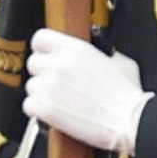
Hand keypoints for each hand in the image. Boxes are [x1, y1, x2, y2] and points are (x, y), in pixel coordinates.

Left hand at [23, 27, 148, 154]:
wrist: (128, 119)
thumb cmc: (126, 95)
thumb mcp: (119, 61)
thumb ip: (101, 54)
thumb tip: (101, 55)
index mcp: (76, 49)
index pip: (41, 38)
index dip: (42, 48)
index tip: (46, 56)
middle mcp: (59, 64)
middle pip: (33, 63)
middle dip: (43, 74)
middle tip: (57, 85)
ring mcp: (49, 86)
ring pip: (31, 86)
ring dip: (42, 94)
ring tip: (60, 102)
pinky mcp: (45, 108)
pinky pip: (28, 106)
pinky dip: (38, 111)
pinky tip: (54, 114)